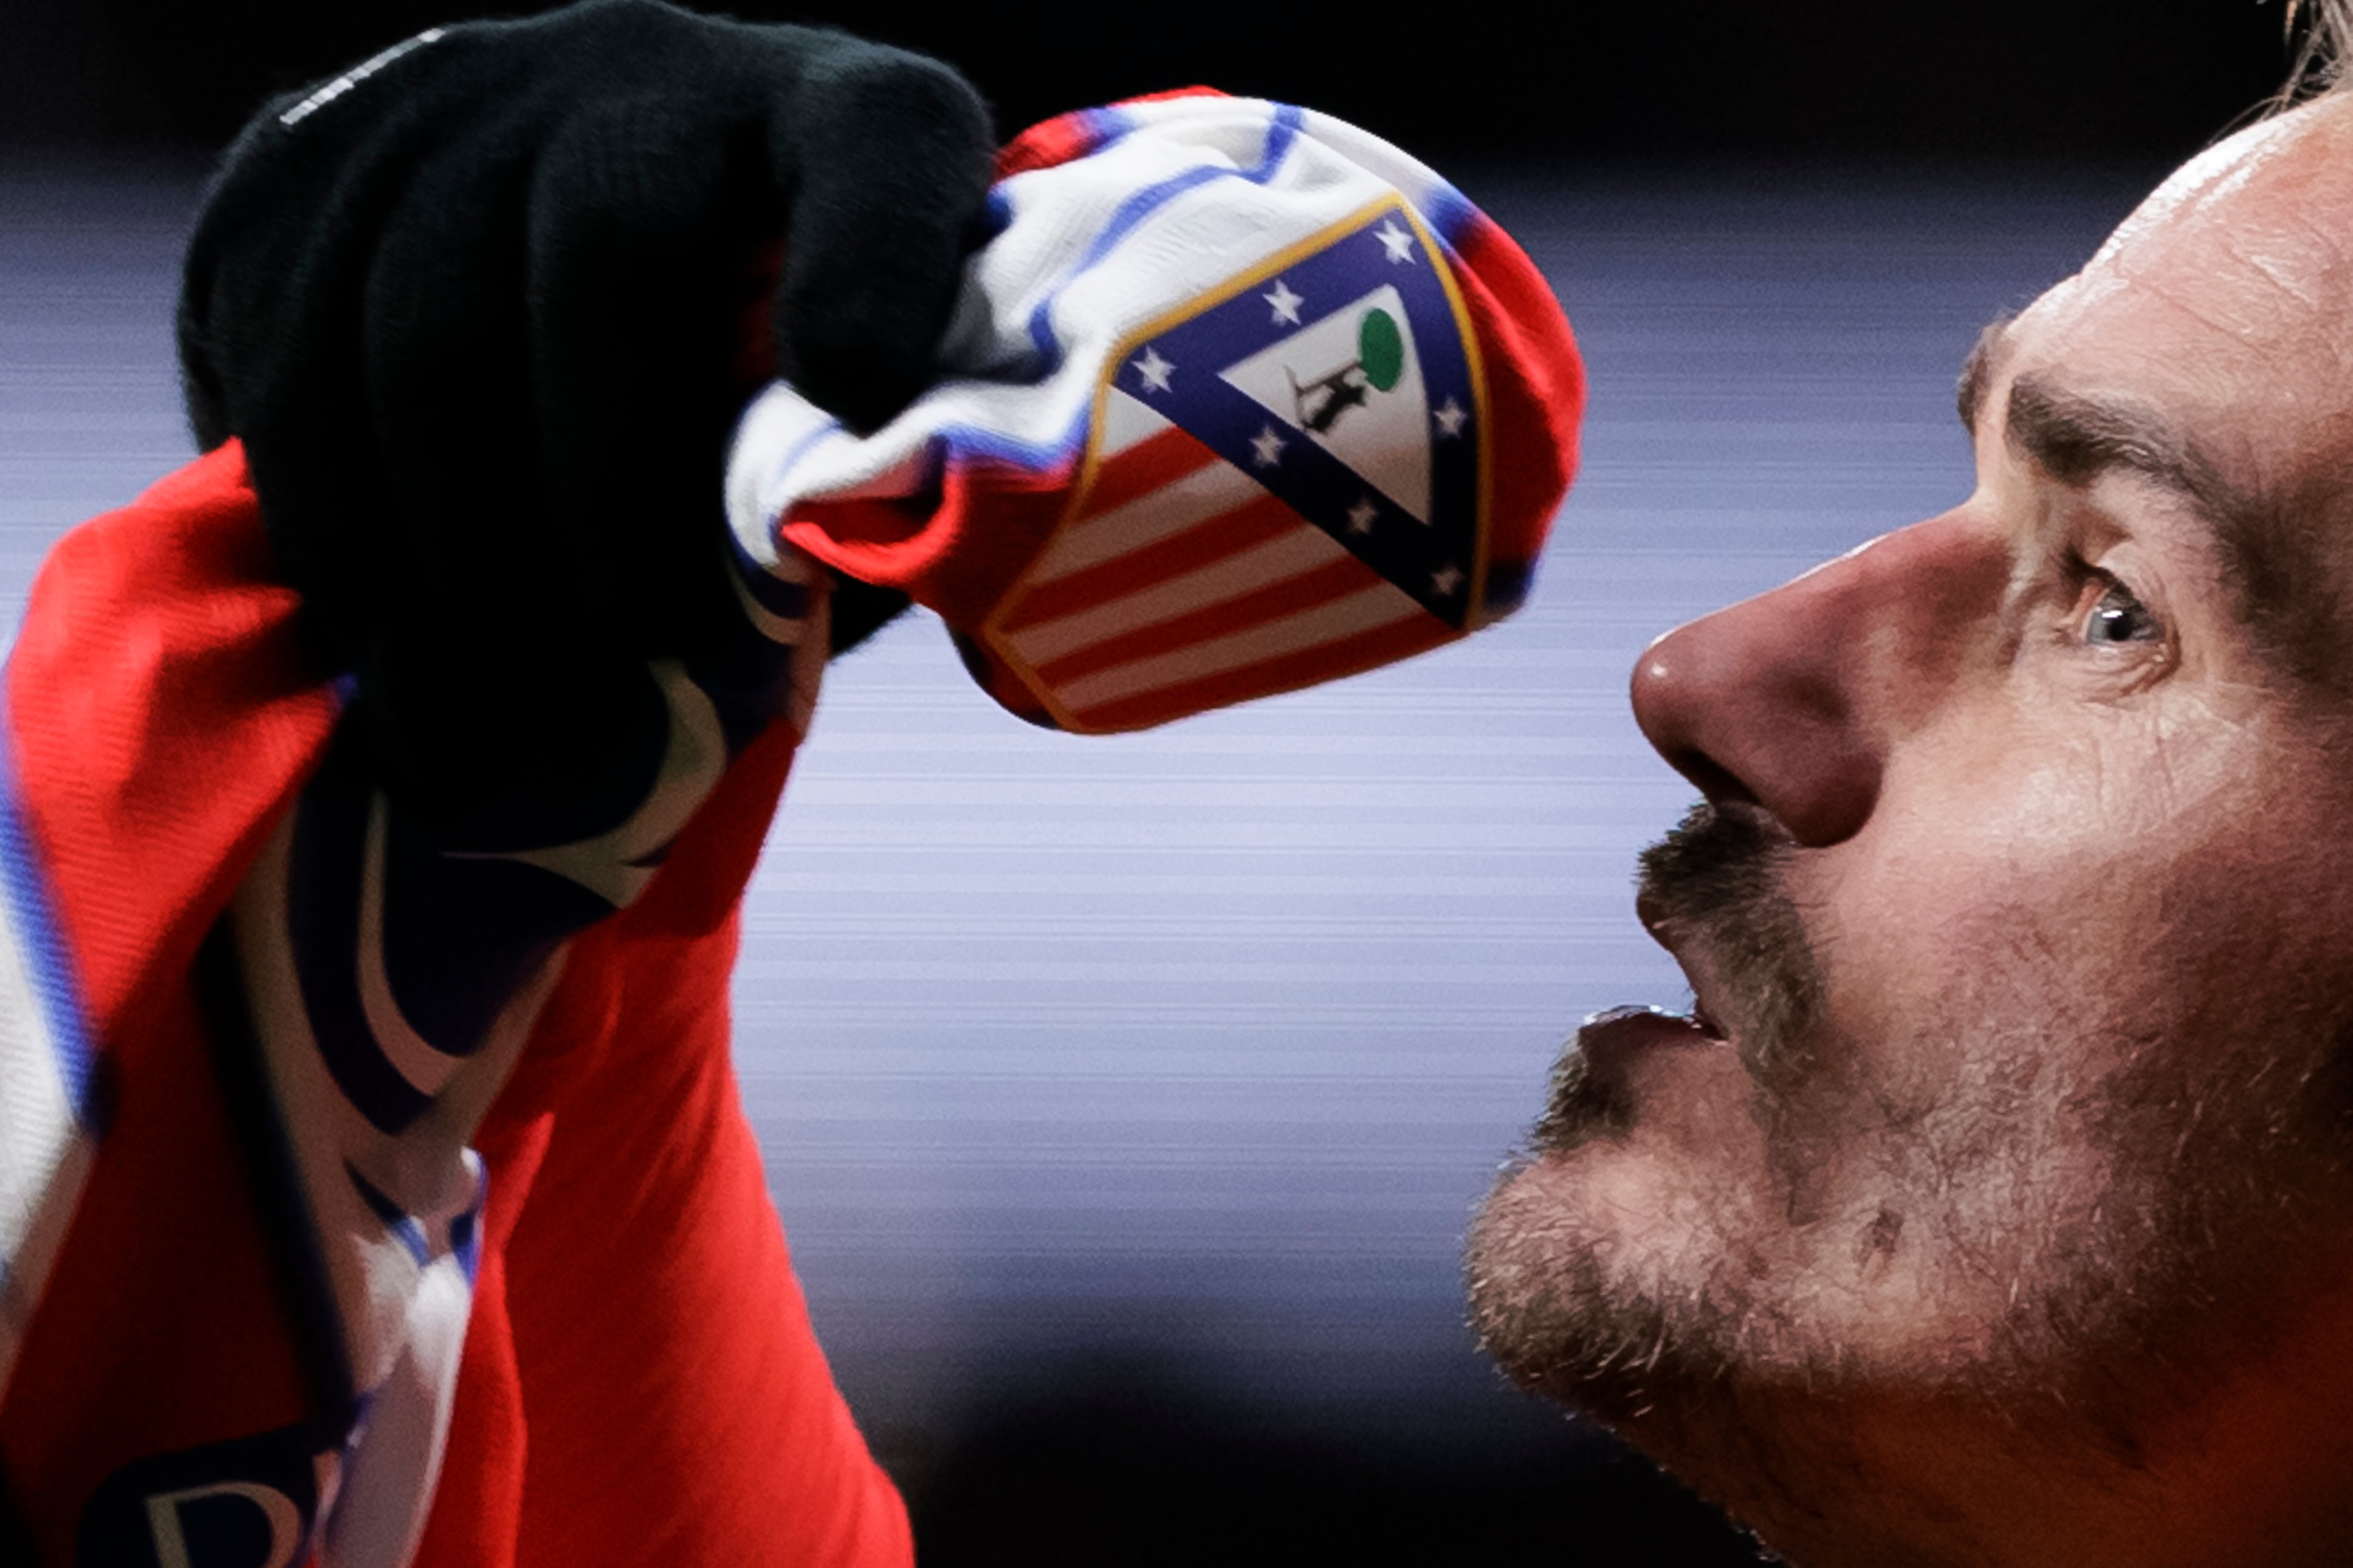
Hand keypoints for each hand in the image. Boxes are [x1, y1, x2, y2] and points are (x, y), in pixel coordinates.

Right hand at [177, 0, 992, 813]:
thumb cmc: (764, 405)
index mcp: (840, 119)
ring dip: (444, 536)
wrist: (591, 255)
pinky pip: (277, 339)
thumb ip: (838, 503)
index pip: (880, 148)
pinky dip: (318, 506)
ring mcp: (461, 89)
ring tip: (478, 686)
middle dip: (606, 489)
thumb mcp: (844, 438)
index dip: (876, 265)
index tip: (860, 393)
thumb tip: (743, 639)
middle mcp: (648, 66)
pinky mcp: (300, 146)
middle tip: (623, 645)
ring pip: (412, 318)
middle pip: (604, 258)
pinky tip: (366, 618)